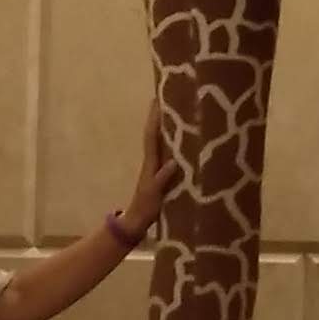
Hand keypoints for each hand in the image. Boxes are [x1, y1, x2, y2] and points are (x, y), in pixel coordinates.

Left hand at [124, 96, 172, 237]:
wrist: (137, 221)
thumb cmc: (146, 207)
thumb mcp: (154, 193)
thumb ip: (162, 178)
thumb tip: (174, 161)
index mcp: (151, 162)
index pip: (152, 135)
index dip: (154, 118)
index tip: (157, 100)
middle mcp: (153, 160)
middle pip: (156, 133)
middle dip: (160, 116)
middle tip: (168, 98)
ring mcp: (156, 166)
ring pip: (162, 141)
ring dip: (166, 126)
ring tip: (176, 111)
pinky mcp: (162, 174)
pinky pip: (168, 153)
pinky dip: (173, 143)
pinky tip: (182, 139)